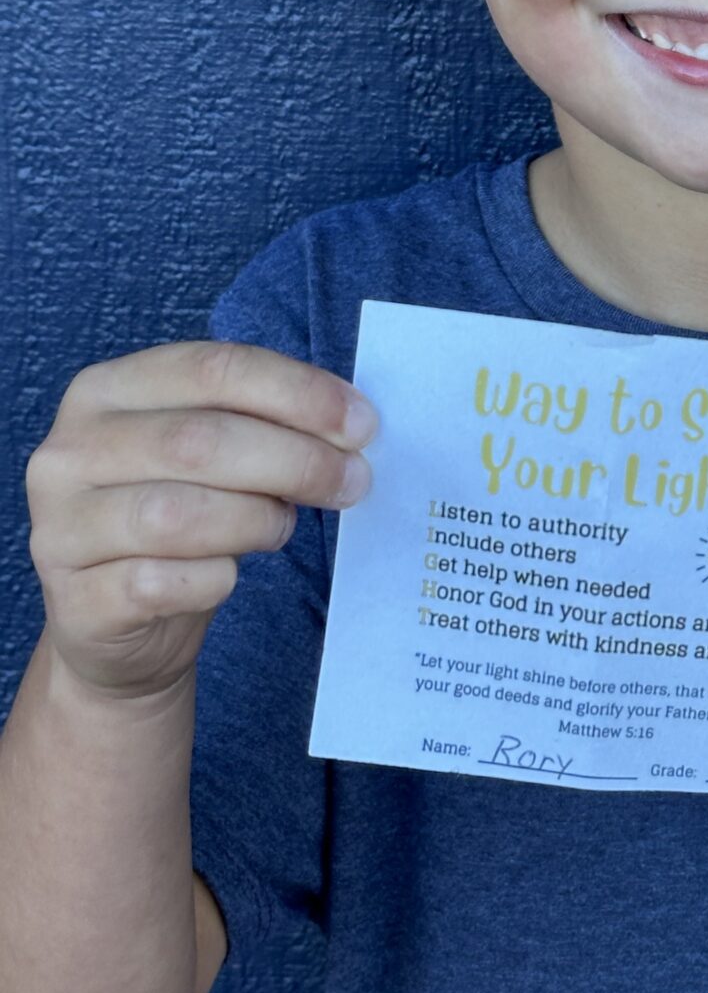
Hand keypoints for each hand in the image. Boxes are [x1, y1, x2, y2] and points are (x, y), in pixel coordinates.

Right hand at [24, 340, 378, 703]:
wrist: (116, 624)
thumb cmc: (179, 519)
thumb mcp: (211, 455)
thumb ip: (260, 425)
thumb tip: (351, 427)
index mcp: (106, 390)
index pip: (213, 368)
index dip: (298, 393)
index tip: (362, 424)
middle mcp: (70, 451)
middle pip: (200, 440)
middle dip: (297, 460)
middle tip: (353, 481)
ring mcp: (60, 527)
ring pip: (177, 514)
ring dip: (257, 520)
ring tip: (282, 526)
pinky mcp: (73, 600)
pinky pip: (161, 583)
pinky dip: (215, 580)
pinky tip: (227, 576)